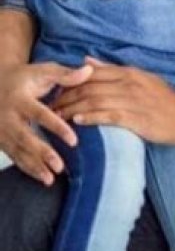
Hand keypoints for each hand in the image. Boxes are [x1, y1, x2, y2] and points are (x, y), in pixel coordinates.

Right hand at [0, 62, 91, 184]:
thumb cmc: (26, 77)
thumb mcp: (43, 71)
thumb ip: (65, 74)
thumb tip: (89, 71)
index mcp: (20, 99)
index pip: (40, 115)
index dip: (56, 127)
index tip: (74, 140)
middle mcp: (8, 117)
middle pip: (25, 138)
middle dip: (42, 153)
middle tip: (60, 166)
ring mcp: (1, 131)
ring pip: (17, 151)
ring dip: (33, 166)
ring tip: (51, 178)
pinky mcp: (0, 140)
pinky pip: (14, 155)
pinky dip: (26, 167)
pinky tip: (42, 177)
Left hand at [52, 57, 174, 143]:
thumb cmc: (163, 99)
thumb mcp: (141, 78)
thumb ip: (114, 70)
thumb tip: (87, 60)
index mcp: (129, 73)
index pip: (93, 73)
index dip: (71, 81)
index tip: (57, 91)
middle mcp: (129, 83)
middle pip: (89, 87)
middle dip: (66, 96)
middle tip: (51, 107)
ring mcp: (132, 100)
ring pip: (95, 101)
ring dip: (73, 108)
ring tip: (58, 117)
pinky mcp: (135, 118)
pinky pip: (107, 115)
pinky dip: (91, 117)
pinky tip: (78, 121)